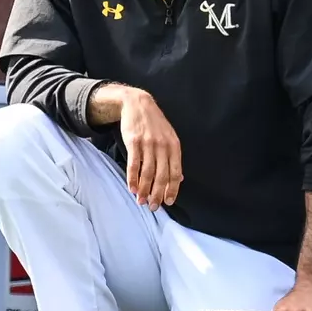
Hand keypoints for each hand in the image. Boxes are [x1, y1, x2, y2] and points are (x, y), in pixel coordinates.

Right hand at [119, 89, 182, 207]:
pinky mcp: (134, 142)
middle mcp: (163, 146)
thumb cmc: (154, 123)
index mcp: (174, 146)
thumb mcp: (169, 137)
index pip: (176, 173)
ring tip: (140, 200)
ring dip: (144, 189)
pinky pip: (134, 164)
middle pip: (161, 176)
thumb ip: (174, 158)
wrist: (138, 104)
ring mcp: (148, 144)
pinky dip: (132, 178)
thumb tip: (180, 179)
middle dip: (157, 194)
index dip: (172, 190)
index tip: (168, 202)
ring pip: (148, 173)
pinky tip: (131, 187)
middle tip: (153, 206)